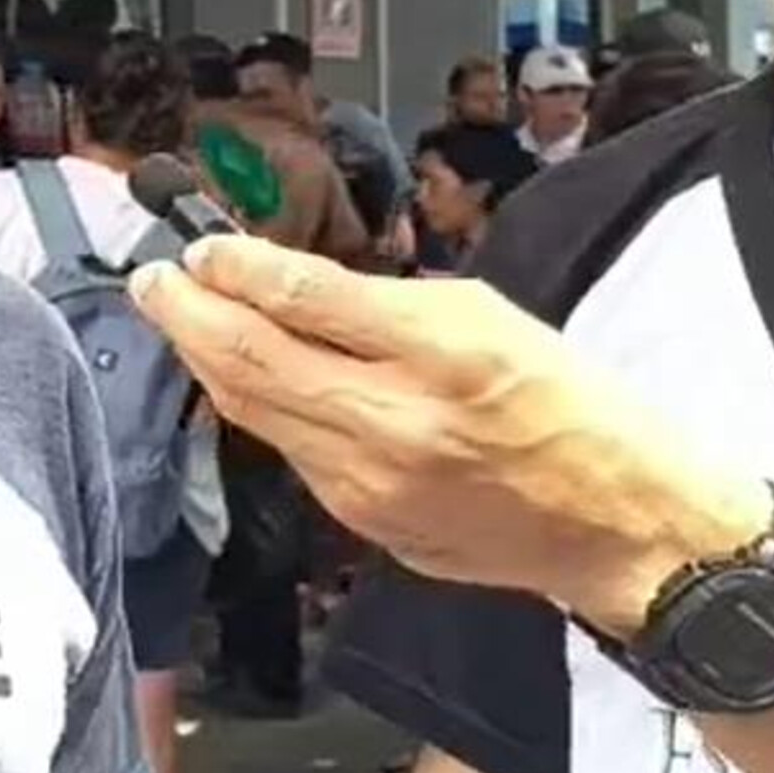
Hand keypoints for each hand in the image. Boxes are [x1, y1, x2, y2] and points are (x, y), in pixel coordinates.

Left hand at [128, 237, 771, 630]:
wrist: (619, 526)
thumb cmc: (572, 406)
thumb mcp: (491, 316)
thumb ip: (386, 305)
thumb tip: (289, 287)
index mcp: (443, 355)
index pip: (308, 299)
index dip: (239, 267)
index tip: (200, 245)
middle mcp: (397, 424)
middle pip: (255, 362)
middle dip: (187, 313)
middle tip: (153, 278)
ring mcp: (372, 486)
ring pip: (257, 414)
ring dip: (208, 360)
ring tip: (177, 315)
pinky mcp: (366, 527)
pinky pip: (293, 454)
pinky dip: (260, 408)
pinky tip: (244, 378)